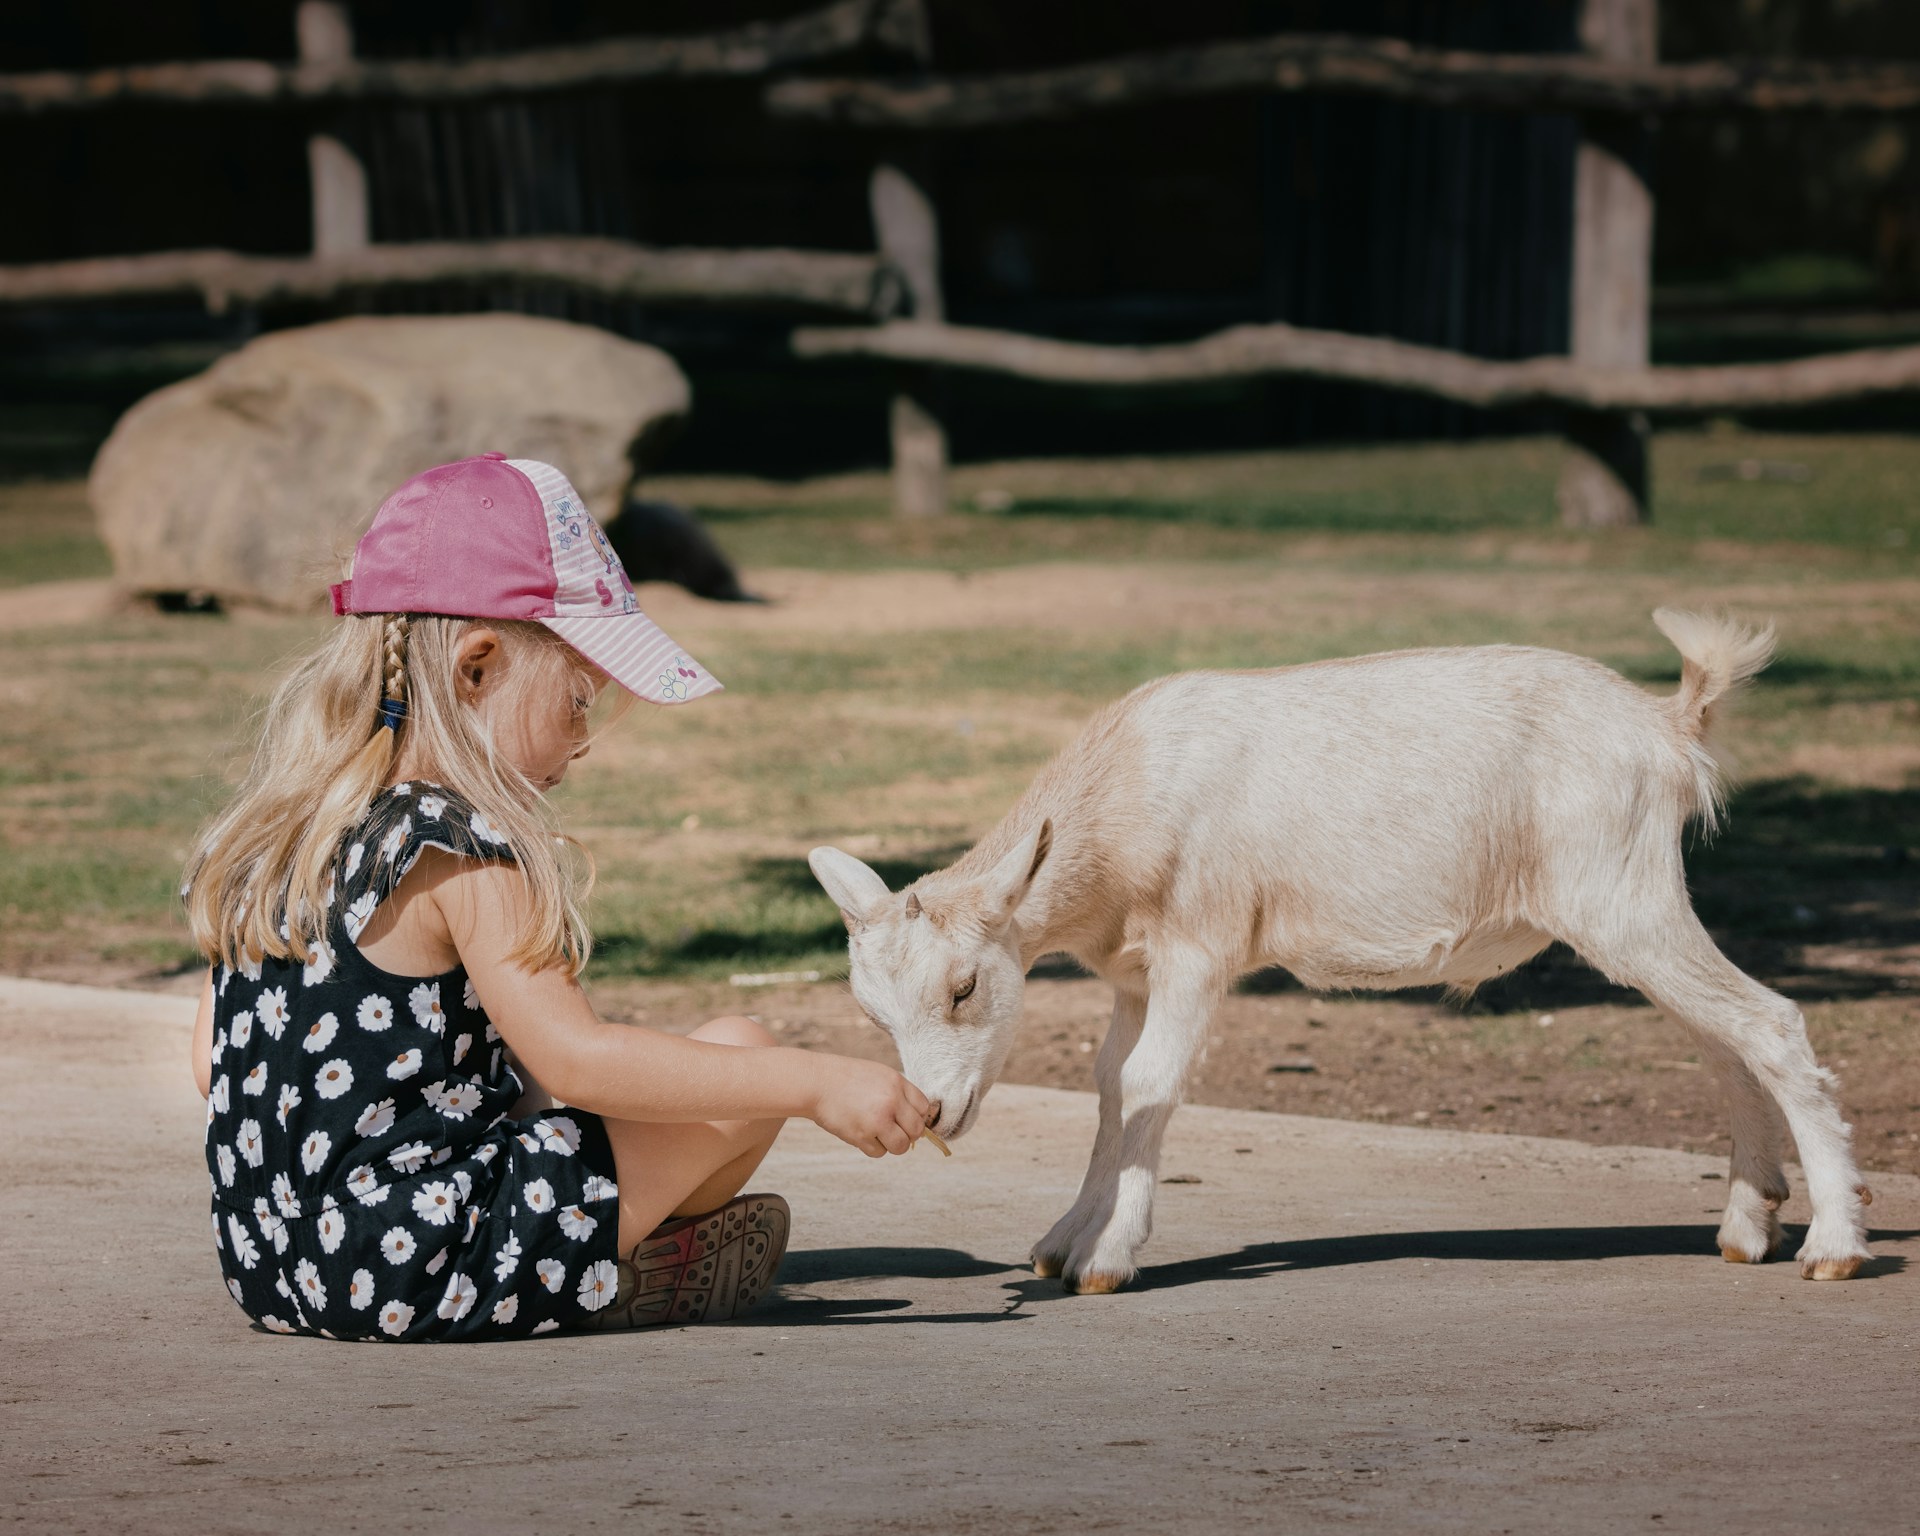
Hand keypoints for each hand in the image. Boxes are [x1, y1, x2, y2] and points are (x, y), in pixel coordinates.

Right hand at [809, 1056, 932, 1157]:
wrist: (817, 1082)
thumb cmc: (847, 1078)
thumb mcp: (879, 1075)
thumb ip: (899, 1093)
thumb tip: (916, 1119)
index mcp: (897, 1083)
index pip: (924, 1108)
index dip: (917, 1117)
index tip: (906, 1120)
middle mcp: (891, 1101)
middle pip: (916, 1130)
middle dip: (907, 1134)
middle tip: (893, 1131)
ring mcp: (877, 1120)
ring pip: (900, 1146)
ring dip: (891, 1144)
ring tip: (877, 1134)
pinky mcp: (861, 1136)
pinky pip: (879, 1153)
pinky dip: (872, 1147)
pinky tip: (861, 1134)